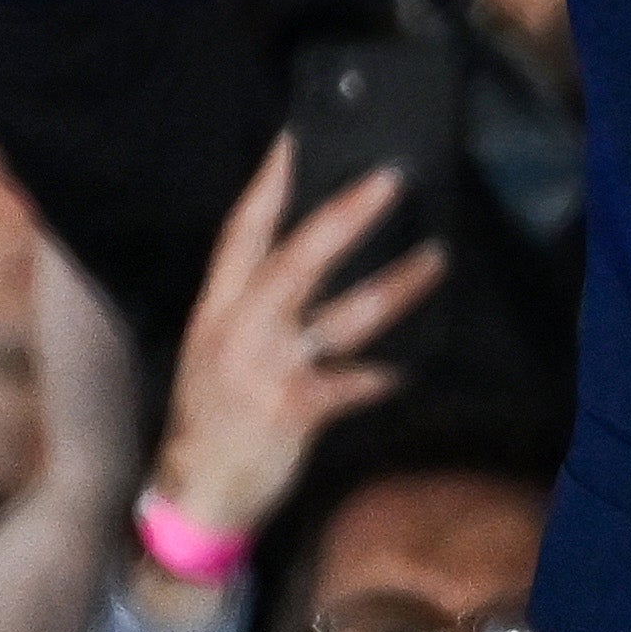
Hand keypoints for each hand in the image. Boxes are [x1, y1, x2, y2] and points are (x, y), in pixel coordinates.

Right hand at [144, 136, 446, 569]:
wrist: (194, 494)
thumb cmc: (214, 414)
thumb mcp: (216, 349)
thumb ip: (255, 306)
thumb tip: (318, 257)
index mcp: (217, 307)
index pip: (241, 231)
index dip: (268, 182)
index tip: (295, 137)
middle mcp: (239, 328)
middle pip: (298, 256)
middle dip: (347, 214)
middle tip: (392, 179)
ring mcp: (265, 368)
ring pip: (344, 313)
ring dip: (397, 285)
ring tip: (436, 258)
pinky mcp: (292, 409)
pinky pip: (353, 382)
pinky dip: (383, 376)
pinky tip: (408, 369)